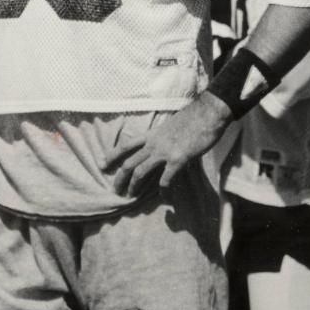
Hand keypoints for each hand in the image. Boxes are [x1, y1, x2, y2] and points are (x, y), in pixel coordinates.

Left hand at [108, 93, 233, 196]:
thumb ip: (164, 138)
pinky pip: (166, 179)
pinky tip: (163, 196)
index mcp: (152, 134)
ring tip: (131, 195)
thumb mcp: (171, 126)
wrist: (208, 112)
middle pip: (129, 162)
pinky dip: (163, 189)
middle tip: (115, 190)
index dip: (112, 155)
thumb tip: (163, 147)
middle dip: (120, 178)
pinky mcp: (178, 159)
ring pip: (141, 171)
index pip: (126, 145)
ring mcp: (165, 151)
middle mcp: (154, 143)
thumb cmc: (193, 117)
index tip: (101, 164)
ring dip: (134, 185)